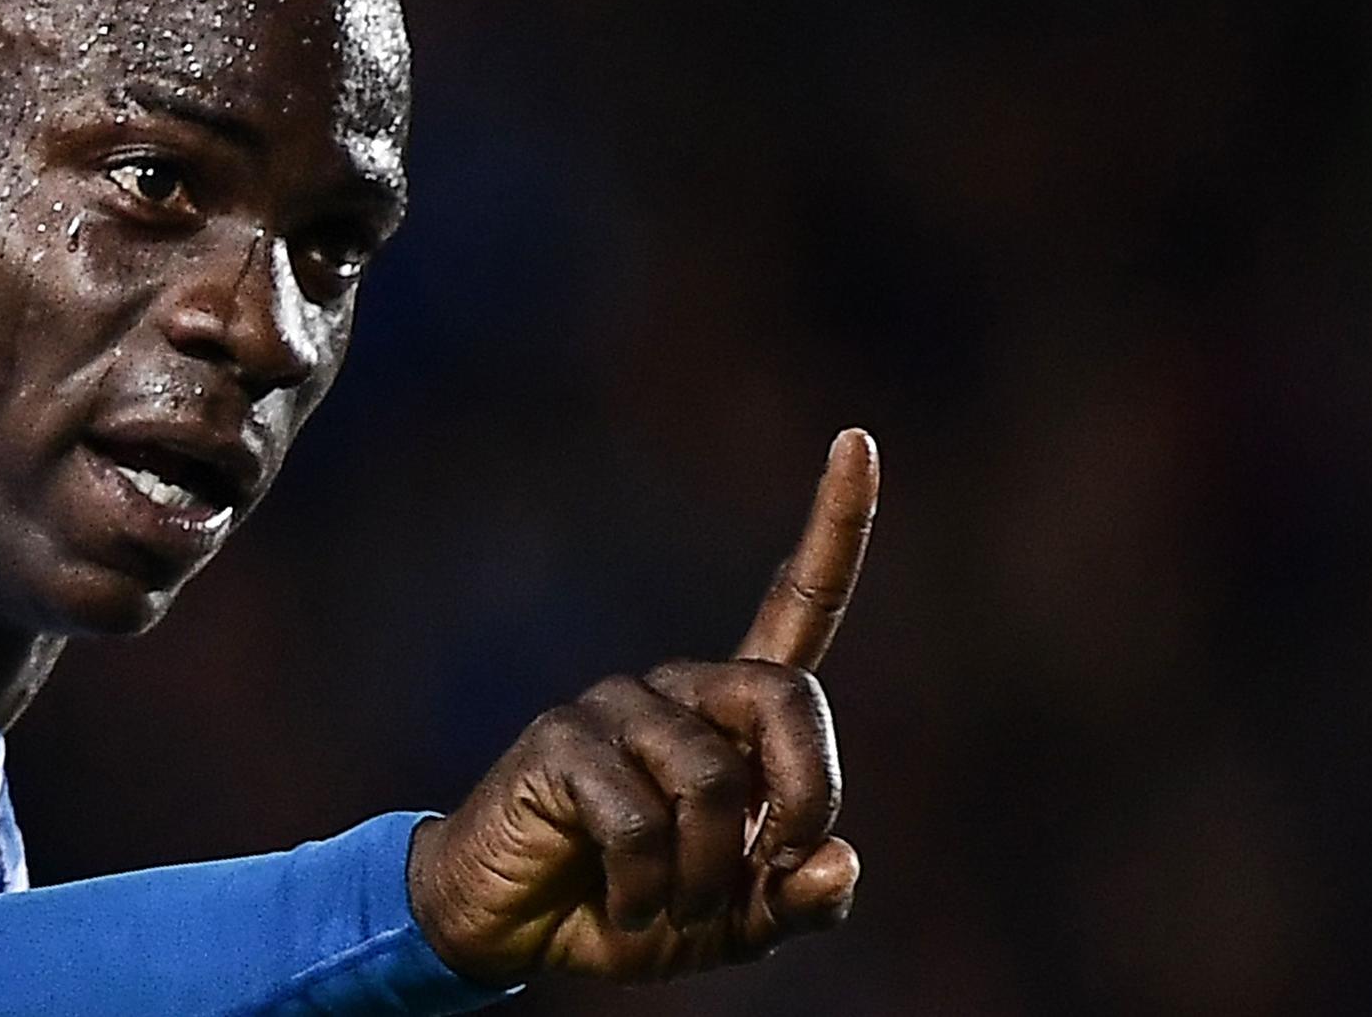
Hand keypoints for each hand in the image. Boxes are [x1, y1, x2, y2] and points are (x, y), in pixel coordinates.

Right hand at [407, 429, 877, 985]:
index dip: (834, 528)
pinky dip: (647, 890)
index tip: (859, 440)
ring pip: (712, 783)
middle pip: (784, 696)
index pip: (797, 607)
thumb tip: (837, 860)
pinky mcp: (561, 740)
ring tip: (663, 909)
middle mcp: (678, 692)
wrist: (512, 932)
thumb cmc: (630, 907)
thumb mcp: (732, 922)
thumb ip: (795, 899)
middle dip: (802, 799)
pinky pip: (641, 821)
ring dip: (704, 880)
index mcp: (730, 718)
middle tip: (772, 871)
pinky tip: (619, 904)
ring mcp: (614, 708)